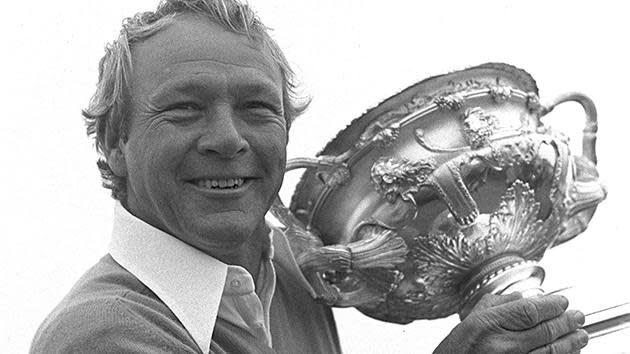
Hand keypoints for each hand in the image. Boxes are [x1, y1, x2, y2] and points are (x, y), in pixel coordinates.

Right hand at [433, 293, 588, 352]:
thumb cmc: (455, 352)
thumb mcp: (468, 321)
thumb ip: (495, 305)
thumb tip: (520, 296)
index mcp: (487, 324)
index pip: (530, 310)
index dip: (552, 305)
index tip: (562, 302)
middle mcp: (502, 344)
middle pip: (546, 330)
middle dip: (567, 322)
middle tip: (578, 316)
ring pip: (551, 351)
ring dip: (570, 343)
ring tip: (580, 335)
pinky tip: (568, 353)